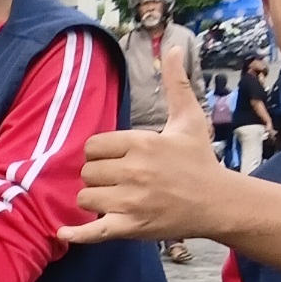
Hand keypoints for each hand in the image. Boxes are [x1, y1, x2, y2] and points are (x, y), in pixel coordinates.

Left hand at [63, 41, 227, 246]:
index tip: (116, 158)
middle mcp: (133, 171)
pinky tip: (63, 232)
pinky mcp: (131, 226)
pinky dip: (77, 234)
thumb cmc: (199, 159)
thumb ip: (176, 84)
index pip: (93, 146)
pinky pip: (94, 232)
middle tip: (119, 179)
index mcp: (141, 143)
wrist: (217, 201)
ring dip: (95, 199)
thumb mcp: (189, 119)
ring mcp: (131, 201)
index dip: (100, 153)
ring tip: (115, 198)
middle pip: (87, 172)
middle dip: (98, 175)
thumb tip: (176, 47)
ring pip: (86, 198)